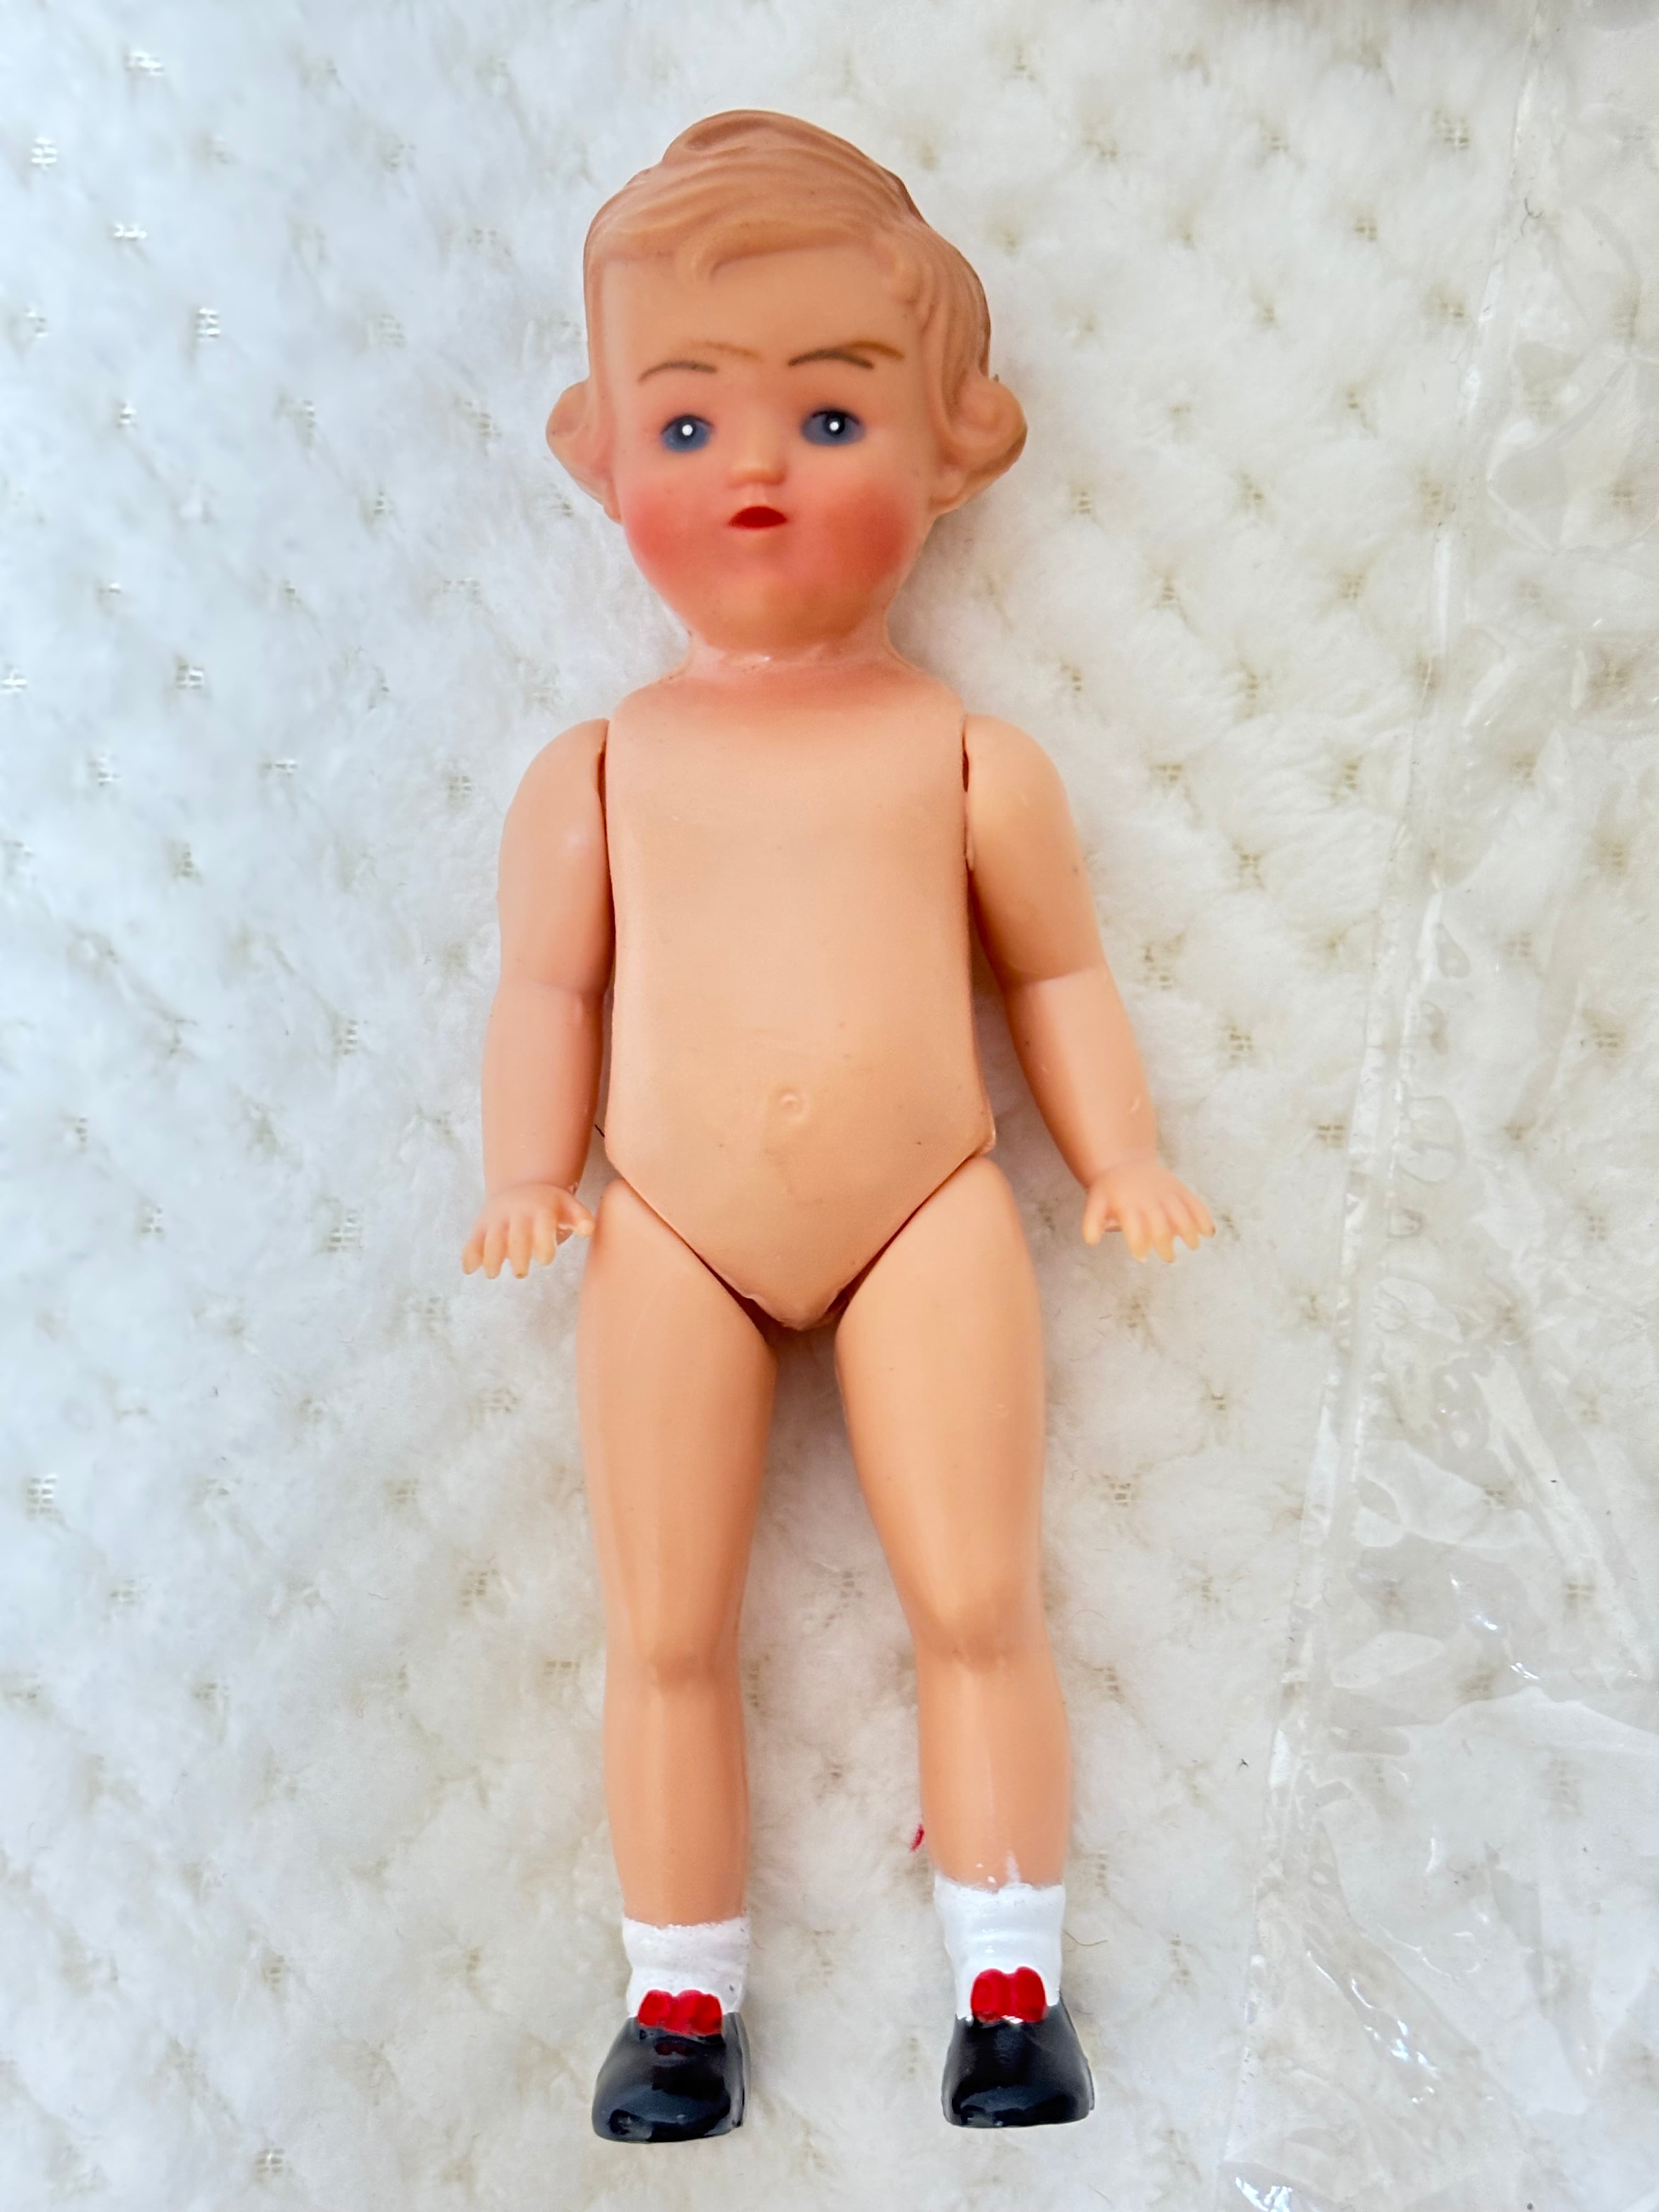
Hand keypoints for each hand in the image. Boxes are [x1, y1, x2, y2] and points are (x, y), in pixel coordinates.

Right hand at [462, 1180, 594, 1278]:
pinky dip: (469, 1254)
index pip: (542, 1226)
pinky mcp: (481, 1226)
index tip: (545, 1259)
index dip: (543, 1243)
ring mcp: (497, 1219)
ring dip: (491, 1256)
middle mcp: (517, 1213)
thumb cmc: (551, 1207)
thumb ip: (581, 1218)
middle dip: (517, 1255)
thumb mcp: (569, 1207)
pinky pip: (473, 1240)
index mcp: (541, 1209)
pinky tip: (470, 1269)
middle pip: (515, 1236)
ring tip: (493, 1273)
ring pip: (491, 1238)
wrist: (523, 1189)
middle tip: (521, 1272)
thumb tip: (587, 1230)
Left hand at [1082, 1155, 1213, 1263]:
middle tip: (1168, 1258)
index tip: (1141, 1257)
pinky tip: (1208, 1232)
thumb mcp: (1095, 1203)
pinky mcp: (1180, 1189)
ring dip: (1189, 1231)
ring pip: (1182, 1214)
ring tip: (1192, 1245)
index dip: (1139, 1245)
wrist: (1124, 1162)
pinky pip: (1194, 1203)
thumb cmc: (1110, 1190)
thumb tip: (1092, 1241)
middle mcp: (1149, 1199)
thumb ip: (1092, 1222)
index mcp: (1127, 1205)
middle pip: (1161, 1226)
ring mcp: (1166, 1193)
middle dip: (1166, 1245)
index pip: (1135, 1229)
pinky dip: (1203, 1217)